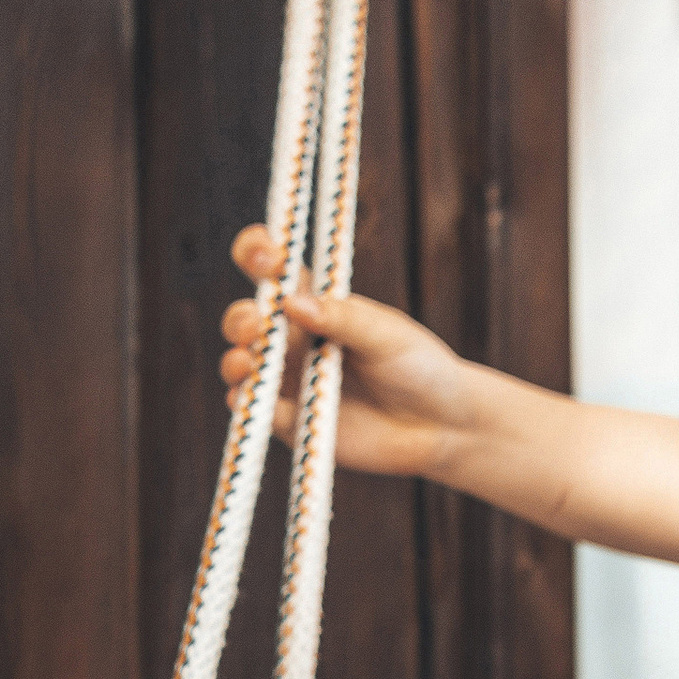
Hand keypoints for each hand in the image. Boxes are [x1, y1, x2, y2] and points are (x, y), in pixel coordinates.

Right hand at [219, 223, 478, 477]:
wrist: (442, 427)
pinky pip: (258, 413)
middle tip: (259, 325)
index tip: (269, 256)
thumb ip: (343, 318)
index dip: (257, 251)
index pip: (272, 268)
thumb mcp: (387, 334)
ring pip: (241, 365)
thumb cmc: (419, 367)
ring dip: (236, 360)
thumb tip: (291, 302)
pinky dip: (251, 405)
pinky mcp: (291, 423)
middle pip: (246, 319)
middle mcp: (294, 339)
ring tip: (250, 361)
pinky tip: (254, 400)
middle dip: (242, 318)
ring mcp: (288, 380)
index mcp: (315, 304)